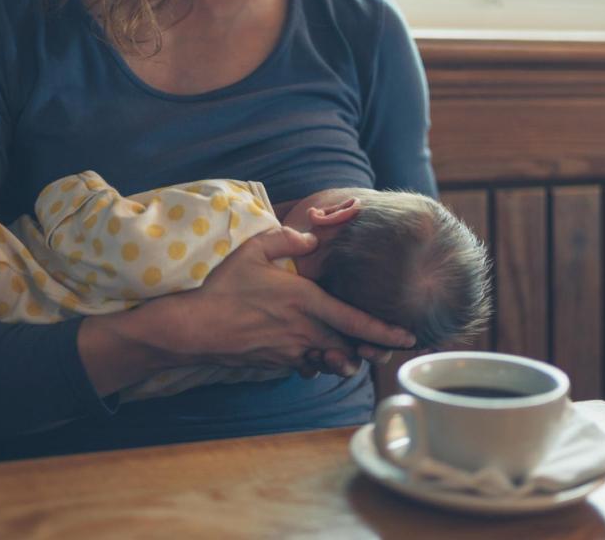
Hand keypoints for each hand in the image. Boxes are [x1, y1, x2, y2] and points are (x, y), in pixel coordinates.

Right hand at [77, 226, 413, 395]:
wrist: (195, 328)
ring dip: (342, 358)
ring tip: (348, 353)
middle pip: (350, 347)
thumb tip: (311, 238)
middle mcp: (304, 330)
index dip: (386, 331)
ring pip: (330, 360)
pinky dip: (314, 360)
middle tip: (382, 350)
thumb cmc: (224, 288)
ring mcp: (291, 350)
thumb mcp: (252, 250)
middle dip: (369, 351)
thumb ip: (286, 238)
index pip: (356, 320)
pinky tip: (309, 350)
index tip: (408, 337)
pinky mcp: (276, 363)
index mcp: (305, 301)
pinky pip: (306, 365)